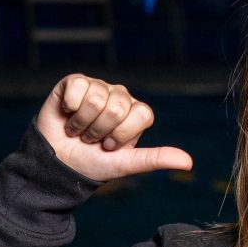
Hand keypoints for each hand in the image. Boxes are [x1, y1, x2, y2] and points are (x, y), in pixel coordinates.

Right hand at [34, 73, 194, 181]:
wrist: (58, 163)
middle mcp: (119, 96)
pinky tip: (68, 115)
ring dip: (83, 124)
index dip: (123, 135)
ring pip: (96, 99)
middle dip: (100, 131)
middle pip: (118, 107)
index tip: (111, 146)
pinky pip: (77, 87)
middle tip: (92, 139)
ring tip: (79, 130)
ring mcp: (98, 86)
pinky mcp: (74, 82)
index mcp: (136, 113)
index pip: (142, 114)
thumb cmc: (94, 163)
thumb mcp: (127, 164)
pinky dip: (69, 108)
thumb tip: (188, 163)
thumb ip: (156, 159)